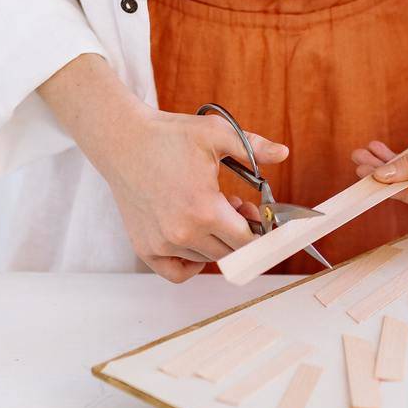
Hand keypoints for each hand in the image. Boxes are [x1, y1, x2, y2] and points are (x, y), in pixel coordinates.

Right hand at [102, 108, 288, 281]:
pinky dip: (191, 264)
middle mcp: (183, 233)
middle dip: (240, 232)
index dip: (259, 230)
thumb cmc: (168, 136)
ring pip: (206, 259)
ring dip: (216, 241)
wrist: (123, 141)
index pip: (247, 241)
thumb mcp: (215, 134)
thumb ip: (253, 147)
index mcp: (205, 210)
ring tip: (211, 212)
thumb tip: (284, 153)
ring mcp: (162, 244)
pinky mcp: (145, 248)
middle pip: (230, 252)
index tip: (257, 214)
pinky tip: (196, 241)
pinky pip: (176, 273)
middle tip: (236, 206)